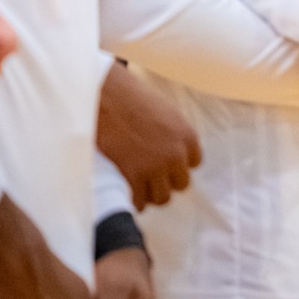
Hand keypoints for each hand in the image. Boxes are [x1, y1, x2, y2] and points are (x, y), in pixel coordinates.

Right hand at [95, 64, 200, 207]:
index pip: (193, 163)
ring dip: (150, 193)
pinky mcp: (132, 176)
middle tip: (149, 175)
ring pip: (161, 198)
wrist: (105, 96)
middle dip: (166, 180)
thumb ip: (172, 135)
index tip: (164, 162)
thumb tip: (170, 154)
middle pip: (181, 184)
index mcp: (187, 136)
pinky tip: (126, 191)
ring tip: (137, 185)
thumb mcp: (164, 113)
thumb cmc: (131, 98)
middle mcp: (175, 154)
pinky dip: (133, 200)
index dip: (177, 164)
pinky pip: (139, 202)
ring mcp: (154, 167)